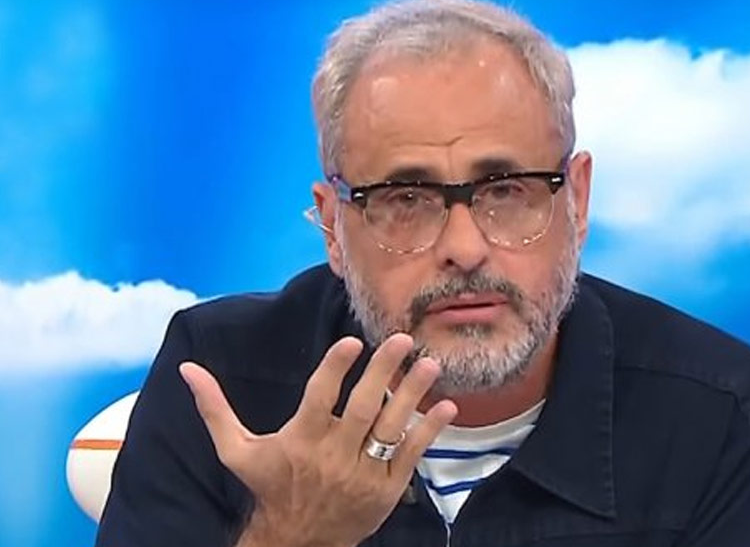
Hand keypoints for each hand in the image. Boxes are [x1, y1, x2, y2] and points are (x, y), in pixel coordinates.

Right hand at [179, 333, 457, 546]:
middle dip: (382, 371)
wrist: (296, 541)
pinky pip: (410, 456)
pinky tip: (445, 405)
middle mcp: (332, 456)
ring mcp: (361, 474)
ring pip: (389, 428)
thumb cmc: (268, 486)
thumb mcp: (236, 450)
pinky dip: (428, 431)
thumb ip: (215, 408)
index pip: (319, 397)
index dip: (335, 368)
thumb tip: (188, 369)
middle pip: (361, 407)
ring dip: (412, 394)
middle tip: (402, 339)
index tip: (352, 341)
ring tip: (430, 364)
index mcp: (299, 440)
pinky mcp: (385, 489)